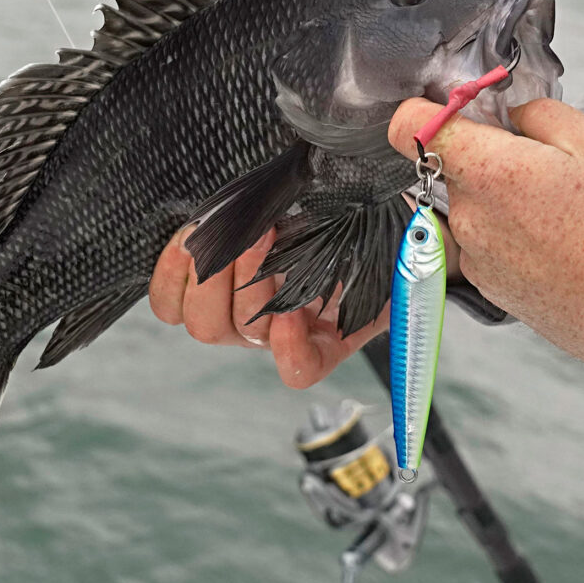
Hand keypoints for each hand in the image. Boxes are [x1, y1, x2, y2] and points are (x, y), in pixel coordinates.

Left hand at [149, 225, 386, 387]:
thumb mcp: (397, 248)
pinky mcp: (201, 288)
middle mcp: (273, 332)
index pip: (300, 369)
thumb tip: (415, 245)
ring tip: (235, 233)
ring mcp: (233, 314)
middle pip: (239, 332)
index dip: (290, 351)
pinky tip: (193, 241)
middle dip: (246, 282)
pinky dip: (172, 274)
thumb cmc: (370, 234)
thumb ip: (400, 259)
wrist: (340, 213)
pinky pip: (168, 303)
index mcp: (322, 336)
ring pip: (202, 321)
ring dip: (212, 274)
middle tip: (264, 237)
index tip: (293, 314)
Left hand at [390, 97, 583, 413]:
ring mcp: (473, 257)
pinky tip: (554, 240)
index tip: (448, 107)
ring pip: (467, 204)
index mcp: (492, 173)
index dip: (421, 109)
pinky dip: (506, 232)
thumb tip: (503, 110)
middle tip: (539, 163)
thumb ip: (537, 115)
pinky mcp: (485, 285)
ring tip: (556, 210)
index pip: (408, 128)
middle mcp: (469, 217)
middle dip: (483, 156)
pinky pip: (480, 241)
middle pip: (445, 166)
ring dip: (498, 197)